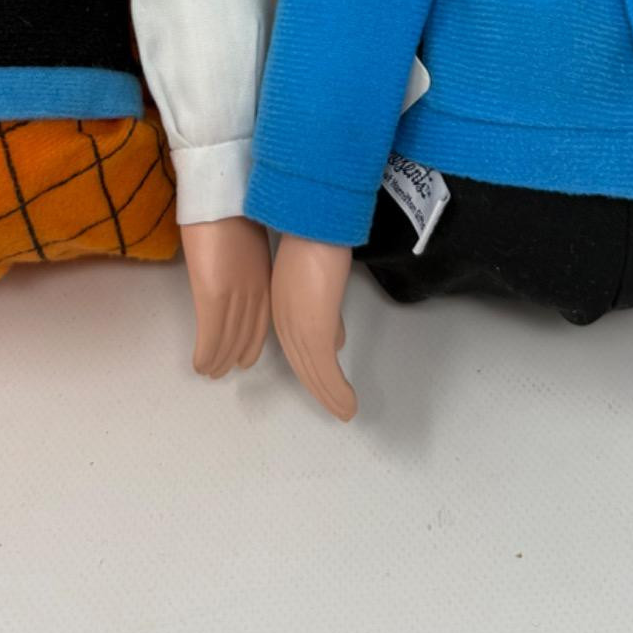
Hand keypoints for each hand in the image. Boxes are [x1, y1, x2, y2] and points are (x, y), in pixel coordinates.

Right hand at [180, 216, 270, 377]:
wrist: (222, 188)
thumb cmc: (230, 200)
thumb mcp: (246, 232)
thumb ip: (244, 254)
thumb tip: (234, 259)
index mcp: (263, 273)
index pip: (261, 317)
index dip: (253, 339)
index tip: (247, 354)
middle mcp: (254, 288)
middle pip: (247, 332)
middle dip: (236, 353)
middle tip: (226, 369)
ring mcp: (235, 293)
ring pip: (229, 338)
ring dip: (219, 358)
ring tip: (210, 371)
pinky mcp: (213, 294)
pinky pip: (210, 335)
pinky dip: (205, 353)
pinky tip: (199, 365)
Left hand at [271, 234, 355, 419]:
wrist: (315, 221)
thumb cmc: (317, 235)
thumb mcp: (318, 275)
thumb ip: (323, 305)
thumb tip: (336, 336)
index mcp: (284, 302)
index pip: (296, 344)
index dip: (312, 365)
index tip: (327, 378)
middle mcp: (285, 318)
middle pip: (302, 363)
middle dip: (320, 387)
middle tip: (338, 405)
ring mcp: (297, 325)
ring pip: (313, 372)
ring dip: (330, 396)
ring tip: (345, 412)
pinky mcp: (313, 329)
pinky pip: (325, 370)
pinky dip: (335, 392)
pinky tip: (348, 406)